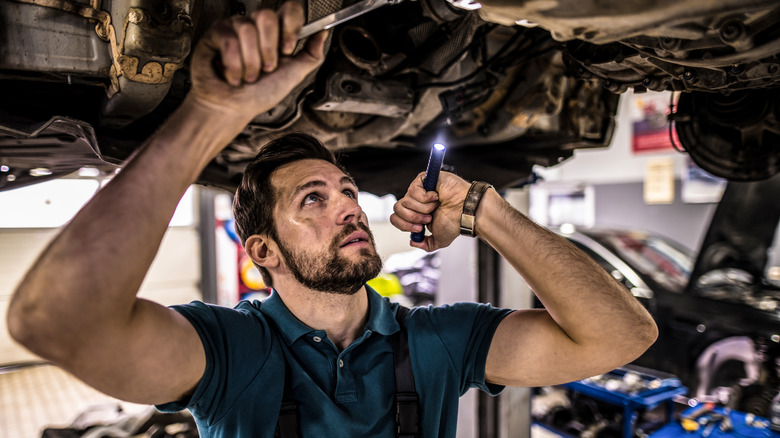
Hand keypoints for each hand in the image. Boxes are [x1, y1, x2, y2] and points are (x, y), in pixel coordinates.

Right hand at [188, 1, 326, 119]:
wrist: (233, 109)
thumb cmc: (258, 95)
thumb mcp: (293, 76)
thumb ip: (310, 55)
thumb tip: (322, 33)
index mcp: (276, 34)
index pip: (289, 9)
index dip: (290, 27)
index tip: (287, 50)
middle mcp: (256, 28)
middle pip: (266, 16)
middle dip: (268, 50)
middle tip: (266, 68)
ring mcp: (235, 28)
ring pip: (247, 29)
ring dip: (251, 62)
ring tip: (249, 76)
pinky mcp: (215, 34)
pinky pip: (228, 40)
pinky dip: (233, 65)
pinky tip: (233, 75)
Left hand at [390, 171, 470, 251]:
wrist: (465, 211)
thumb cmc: (455, 222)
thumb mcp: (439, 239)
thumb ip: (426, 244)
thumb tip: (413, 242)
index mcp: (416, 214)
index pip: (396, 218)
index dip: (404, 225)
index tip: (419, 229)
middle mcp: (415, 202)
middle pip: (397, 209)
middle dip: (413, 217)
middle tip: (428, 218)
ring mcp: (419, 190)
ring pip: (406, 201)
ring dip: (423, 208)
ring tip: (436, 207)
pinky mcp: (423, 179)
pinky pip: (413, 190)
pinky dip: (425, 197)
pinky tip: (436, 197)